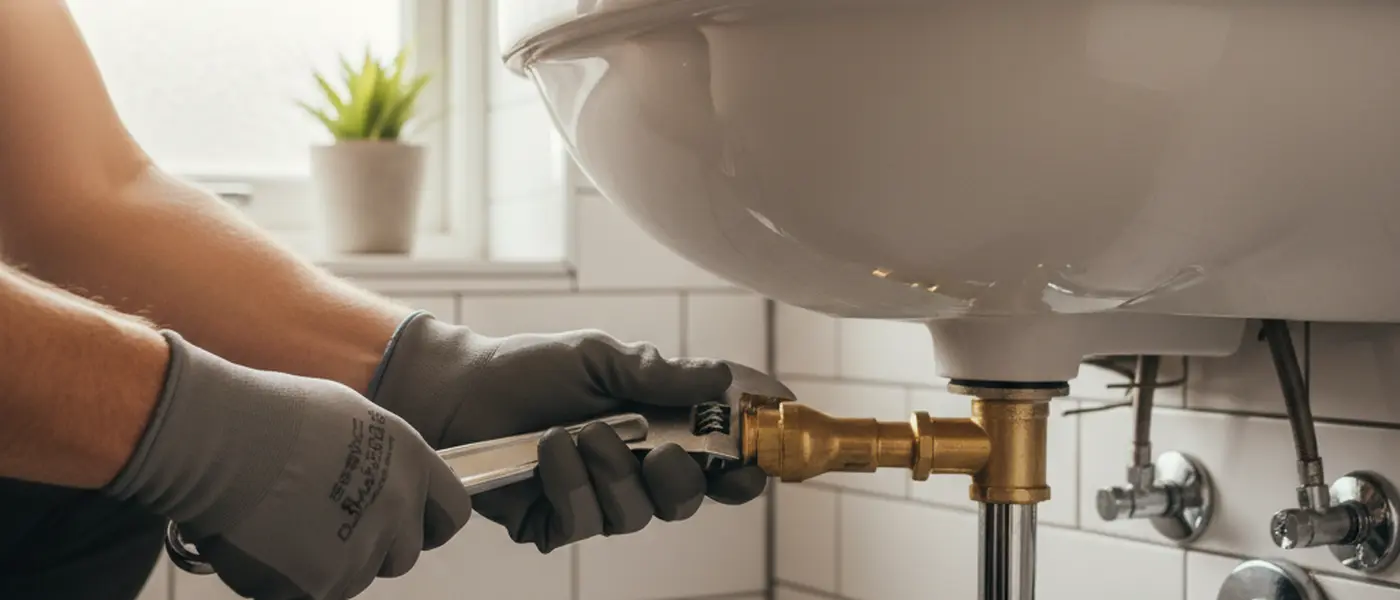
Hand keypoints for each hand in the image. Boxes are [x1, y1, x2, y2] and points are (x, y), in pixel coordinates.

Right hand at [104, 332, 473, 598]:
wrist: (220, 438)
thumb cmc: (273, 413)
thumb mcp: (349, 416)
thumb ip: (378, 456)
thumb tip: (378, 474)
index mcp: (411, 464)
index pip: (452, 513)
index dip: (428, 524)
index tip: (408, 526)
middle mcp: (396, 511)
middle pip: (402, 556)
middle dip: (372, 550)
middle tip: (325, 526)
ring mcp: (358, 553)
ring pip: (352, 579)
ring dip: (323, 564)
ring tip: (282, 524)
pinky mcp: (316, 585)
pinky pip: (306, 593)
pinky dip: (284, 580)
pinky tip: (260, 541)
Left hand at [368, 312, 769, 552]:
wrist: (462, 390)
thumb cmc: (534, 369)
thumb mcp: (602, 358)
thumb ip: (661, 373)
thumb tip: (724, 376)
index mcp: (659, 430)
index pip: (720, 463)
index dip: (746, 466)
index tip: (754, 456)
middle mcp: (635, 471)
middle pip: (689, 501)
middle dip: (681, 479)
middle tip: (663, 450)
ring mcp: (597, 500)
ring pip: (637, 515)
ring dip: (613, 471)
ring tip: (579, 433)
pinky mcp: (558, 523)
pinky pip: (584, 522)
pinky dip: (570, 482)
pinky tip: (550, 450)